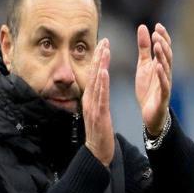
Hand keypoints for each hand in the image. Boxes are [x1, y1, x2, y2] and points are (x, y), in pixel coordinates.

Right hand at [82, 38, 114, 166]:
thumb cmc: (99, 133)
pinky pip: (101, 96)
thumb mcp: (97, 112)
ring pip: (96, 82)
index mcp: (90, 99)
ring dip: (100, 65)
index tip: (103, 44)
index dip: (97, 59)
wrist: (97, 152)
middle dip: (99, 57)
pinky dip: (102, 83)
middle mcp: (89, 100)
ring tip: (104, 51)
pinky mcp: (99, 114)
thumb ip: (97, 98)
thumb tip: (98, 86)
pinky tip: (104, 72)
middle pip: (93, 74)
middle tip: (104, 40)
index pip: (94, 75)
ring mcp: (93, 107)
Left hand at [135, 23, 172, 134]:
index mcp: (160, 64)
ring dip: (162, 57)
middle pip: (167, 56)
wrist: (149, 113)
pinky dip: (162, 75)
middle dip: (163, 44)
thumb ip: (144, 48)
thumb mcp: (143, 65)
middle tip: (156, 34)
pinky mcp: (163, 96)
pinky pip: (164, 85)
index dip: (162, 37)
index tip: (157, 26)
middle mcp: (165, 73)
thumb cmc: (148, 89)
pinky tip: (158, 67)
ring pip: (166, 68)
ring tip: (157, 46)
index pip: (164, 48)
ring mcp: (165, 84)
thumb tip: (143, 27)